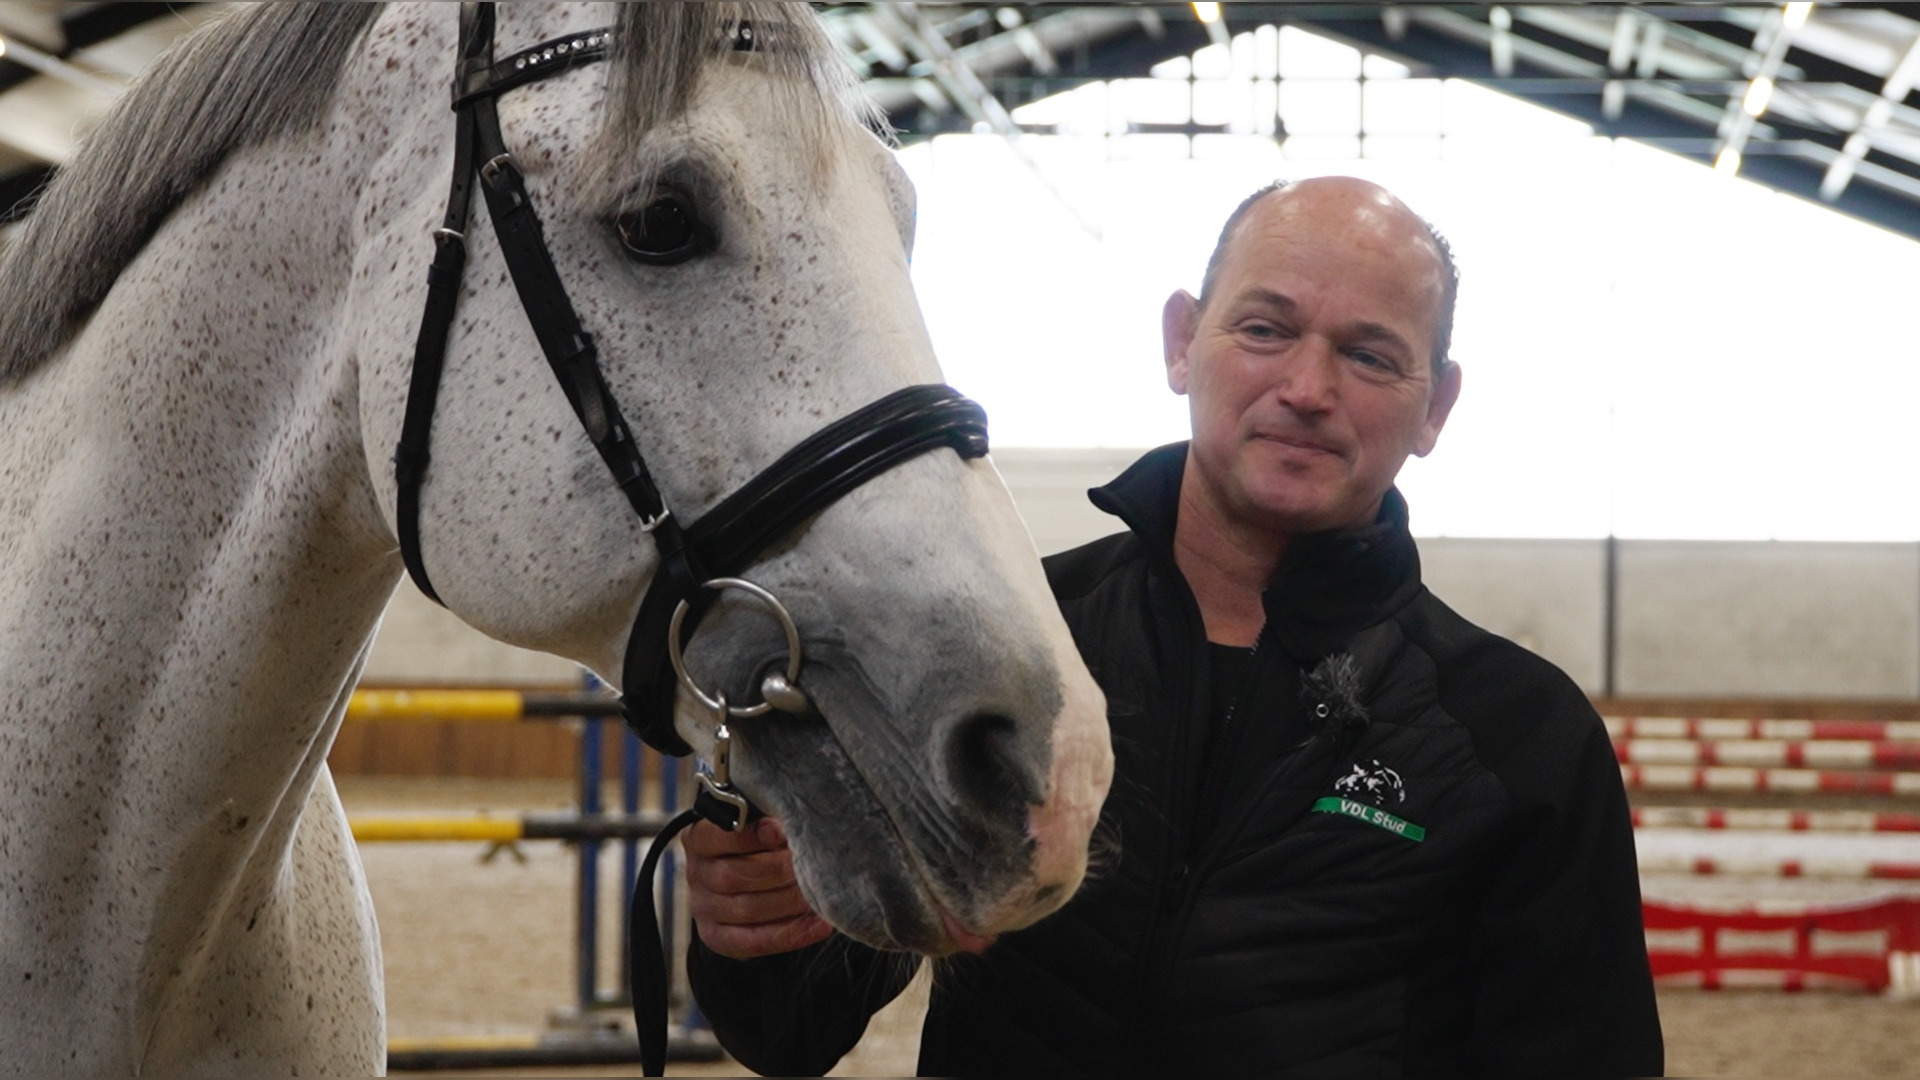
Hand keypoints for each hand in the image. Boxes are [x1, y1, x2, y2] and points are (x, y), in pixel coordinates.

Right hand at [683, 816, 832, 960]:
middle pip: (733, 875)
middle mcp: (697, 874)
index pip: (713, 837)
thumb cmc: (761, 844)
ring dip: (789, 901)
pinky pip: (754, 941)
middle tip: (812, 864)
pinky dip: (791, 934)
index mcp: (699, 838)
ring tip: (819, 892)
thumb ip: (769, 821)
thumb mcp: (759, 824)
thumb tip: (786, 826)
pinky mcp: (718, 938)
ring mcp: (704, 908)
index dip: (748, 836)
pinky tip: (819, 925)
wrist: (752, 884)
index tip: (781, 833)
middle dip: (778, 870)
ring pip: (747, 909)